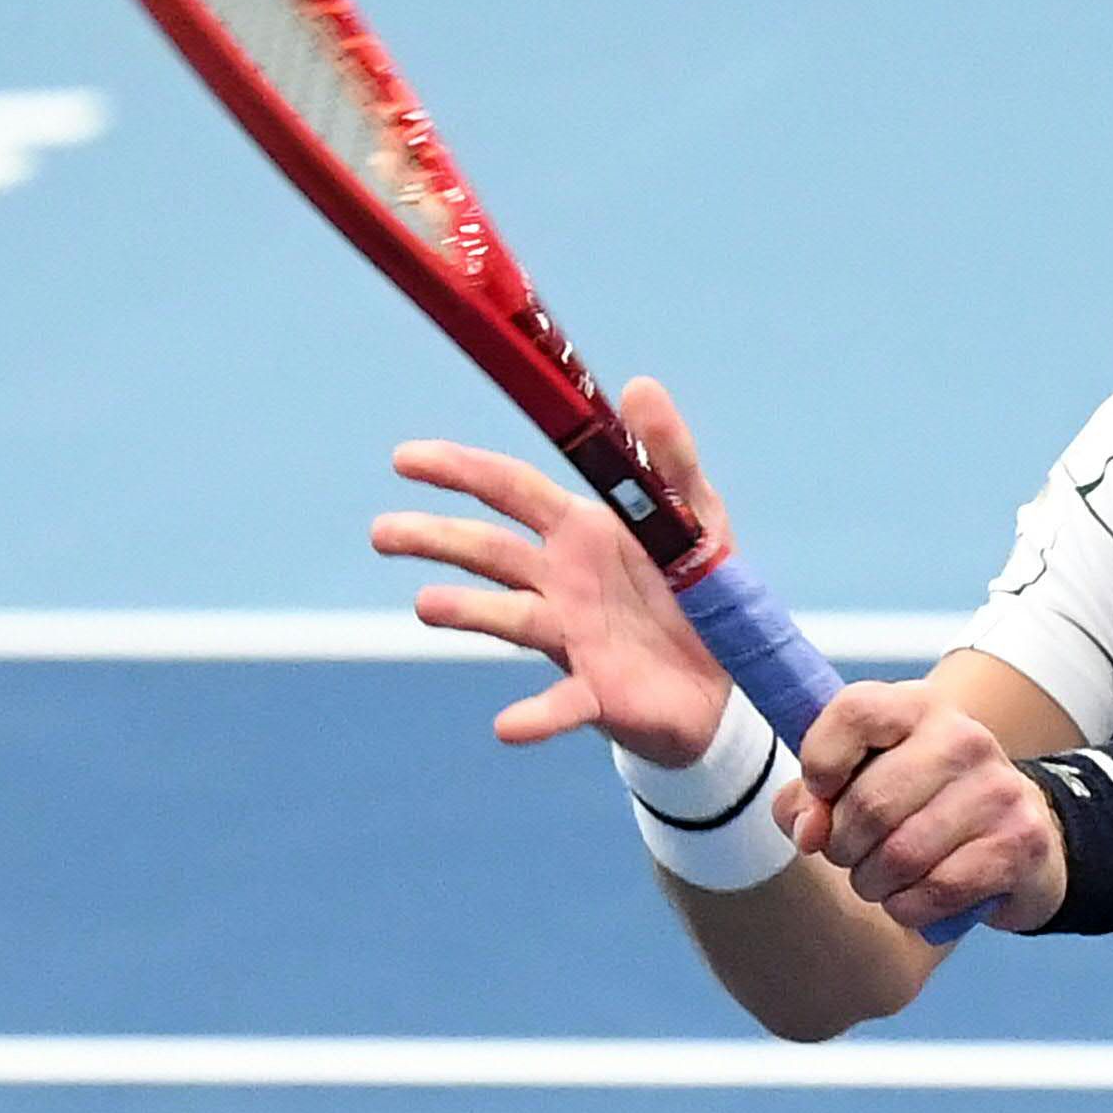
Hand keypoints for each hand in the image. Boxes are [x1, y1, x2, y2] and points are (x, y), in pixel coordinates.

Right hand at [370, 378, 731, 762]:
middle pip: (487, 553)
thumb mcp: (697, 513)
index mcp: (579, 531)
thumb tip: (639, 386)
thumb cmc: (702, 584)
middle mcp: (561, 582)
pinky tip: (506, 727)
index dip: (460, 470)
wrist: (731, 675)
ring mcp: (571, 637)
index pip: (508, 490)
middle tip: (380, 532)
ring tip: (425, 606)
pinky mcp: (597, 693)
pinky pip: (561, 705)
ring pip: (510, 619)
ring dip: (467, 613)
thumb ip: (669, 455)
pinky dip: (533, 716)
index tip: (405, 459)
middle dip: (435, 538)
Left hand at [780, 680, 1069, 932]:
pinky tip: (914, 898)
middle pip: (870, 804)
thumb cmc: (918, 806)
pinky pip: (937, 890)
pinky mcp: (1021, 841)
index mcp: (918, 706)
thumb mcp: (859, 783)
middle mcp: (964, 738)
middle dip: (843, 848)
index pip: (854, 713)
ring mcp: (998, 789)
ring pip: (901, 856)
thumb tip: (809, 832)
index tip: (822, 794)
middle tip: (851, 856)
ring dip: (874, 884)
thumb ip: (809, 801)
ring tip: (882, 879)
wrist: (1016, 834)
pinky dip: (909, 908)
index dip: (821, 762)